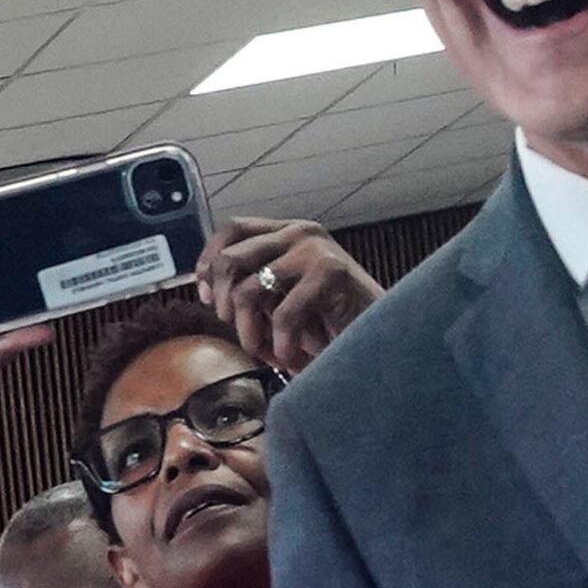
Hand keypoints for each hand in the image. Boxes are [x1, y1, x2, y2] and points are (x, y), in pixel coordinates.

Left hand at [198, 216, 379, 376]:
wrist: (382, 337)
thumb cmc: (332, 321)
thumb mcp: (283, 296)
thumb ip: (253, 285)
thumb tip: (207, 290)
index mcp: (287, 232)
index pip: (231, 231)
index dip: (209, 262)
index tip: (204, 296)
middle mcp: (299, 232)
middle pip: (231, 259)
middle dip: (224, 305)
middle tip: (243, 333)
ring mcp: (315, 249)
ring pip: (247, 290)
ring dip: (250, 332)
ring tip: (268, 351)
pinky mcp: (331, 272)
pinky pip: (282, 313)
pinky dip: (282, 343)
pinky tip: (292, 356)